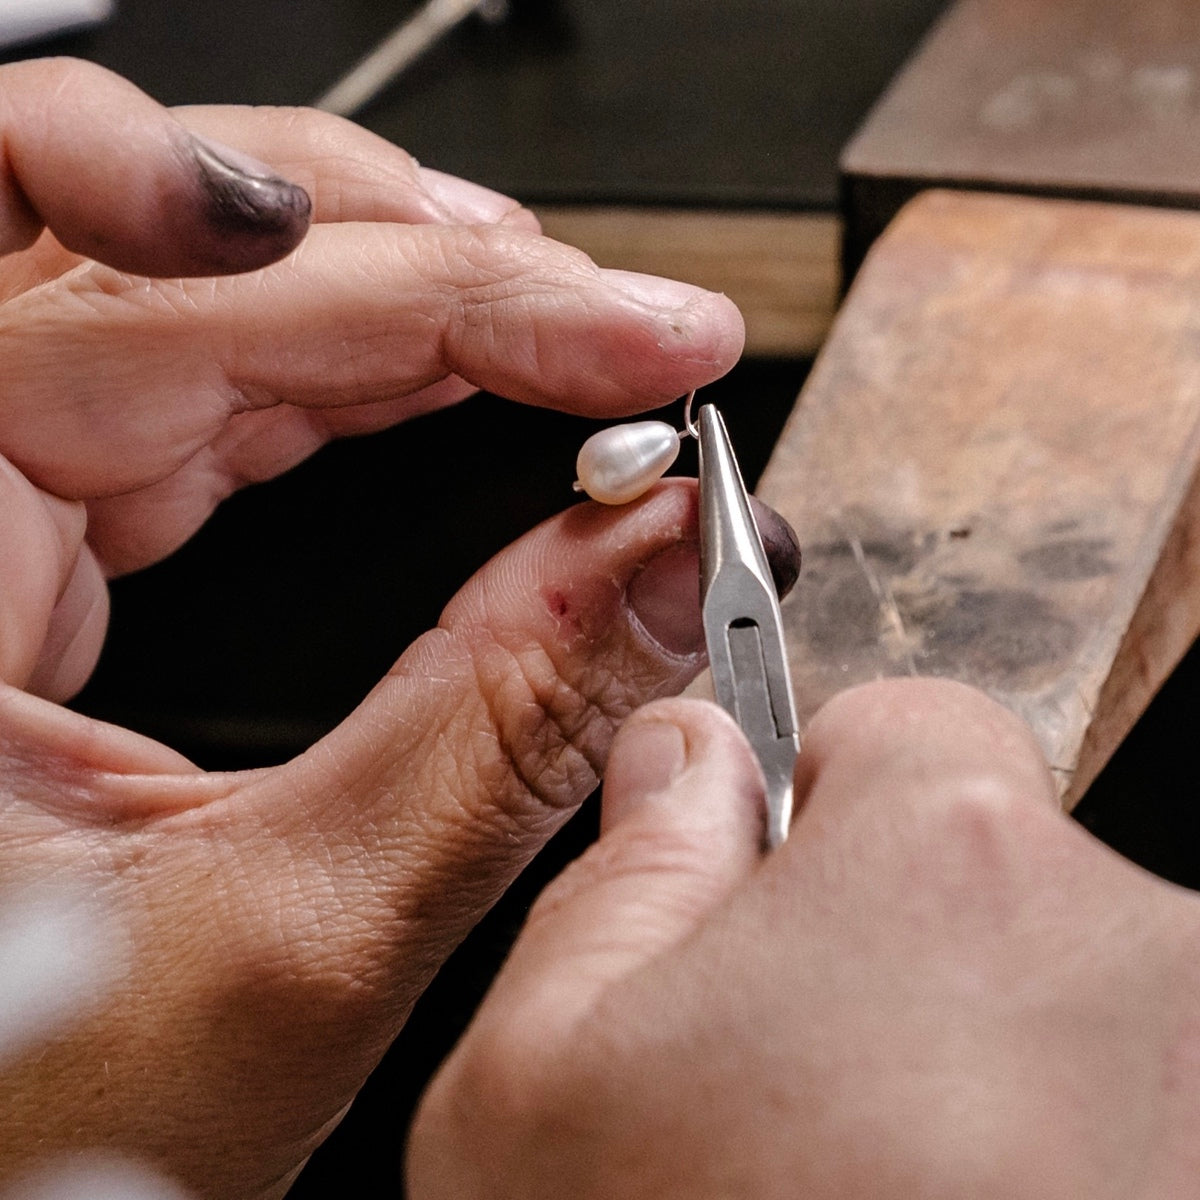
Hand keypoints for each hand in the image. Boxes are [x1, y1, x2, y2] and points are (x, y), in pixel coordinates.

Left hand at [0, 57, 768, 1197]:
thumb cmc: (21, 1119)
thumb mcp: (281, 942)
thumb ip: (493, 740)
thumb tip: (662, 574)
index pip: (202, 321)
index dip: (462, 308)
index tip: (641, 342)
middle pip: (175, 246)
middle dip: (415, 256)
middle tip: (606, 322)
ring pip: (193, 287)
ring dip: (388, 286)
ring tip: (549, 323)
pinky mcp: (38, 529)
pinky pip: (202, 382)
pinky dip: (352, 370)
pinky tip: (449, 381)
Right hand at [409, 681, 1199, 1198]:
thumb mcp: (543, 1080)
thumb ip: (624, 872)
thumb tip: (687, 756)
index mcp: (948, 856)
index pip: (900, 725)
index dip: (820, 811)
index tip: (786, 896)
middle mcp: (1140, 948)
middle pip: (992, 868)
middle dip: (898, 950)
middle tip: (807, 1109)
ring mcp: (1195, 1063)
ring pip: (1066, 997)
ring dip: (981, 1072)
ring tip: (889, 1196)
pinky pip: (1123, 1090)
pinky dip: (1060, 1145)